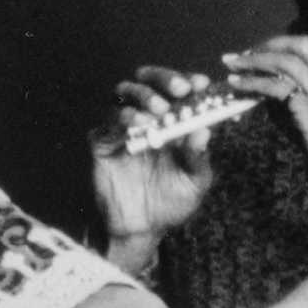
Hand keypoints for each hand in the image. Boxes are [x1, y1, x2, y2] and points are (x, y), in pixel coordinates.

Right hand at [91, 67, 217, 261]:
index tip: (202, 84)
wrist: (142, 228)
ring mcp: (122, 126)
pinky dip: (124, 119)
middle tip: (180, 90)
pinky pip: (109, 121)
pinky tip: (139, 126)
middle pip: (149, 80)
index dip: (190, 81)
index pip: (178, 90)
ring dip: (144, 96)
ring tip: (160, 110)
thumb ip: (199, 157)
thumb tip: (205, 130)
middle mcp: (146, 116)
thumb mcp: (194, 182)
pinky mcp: (103, 140)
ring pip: (125, 93)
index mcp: (172, 120)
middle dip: (165, 78)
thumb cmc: (172, 202)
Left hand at [219, 33, 307, 215]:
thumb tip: (270, 101)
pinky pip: (279, 88)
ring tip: (233, 65)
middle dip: (271, 44)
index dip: (296, 46)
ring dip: (255, 59)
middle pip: (305, 45)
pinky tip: (238, 86)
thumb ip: (300, 116)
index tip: (272, 53)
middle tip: (247, 54)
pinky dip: (254, 83)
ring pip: (289, 61)